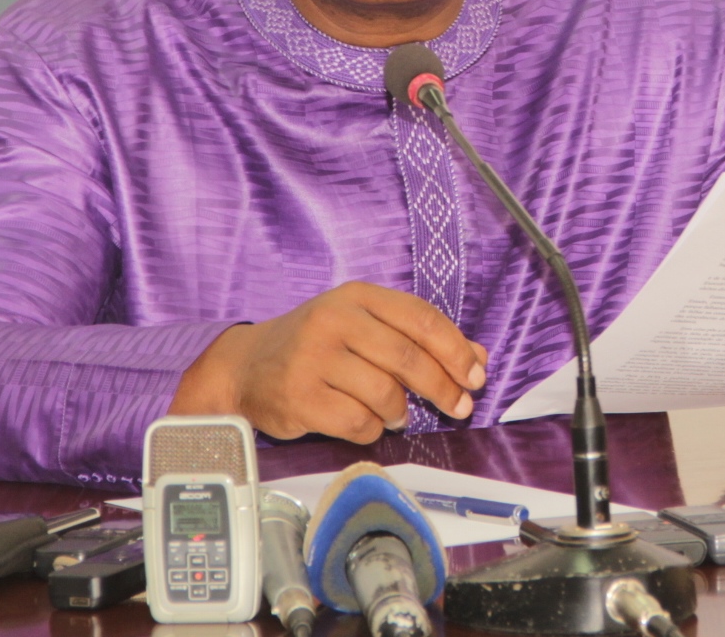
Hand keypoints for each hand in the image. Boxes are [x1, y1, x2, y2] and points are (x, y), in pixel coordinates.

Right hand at [169, 281, 487, 443]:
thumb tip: (478, 358)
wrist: (246, 366)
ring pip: (384, 393)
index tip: (476, 375)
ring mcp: (314, 358)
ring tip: (397, 412)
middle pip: (406, 356)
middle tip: (459, 406)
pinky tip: (366, 421)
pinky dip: (372, 428)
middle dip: (442, 386)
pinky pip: (358, 422)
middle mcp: (334, 320)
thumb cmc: (316, 345)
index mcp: (356, 296)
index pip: (420, 318)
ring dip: (400, 410)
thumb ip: (419, 339)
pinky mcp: (300, 396)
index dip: (455, 349)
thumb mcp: (365, 327)